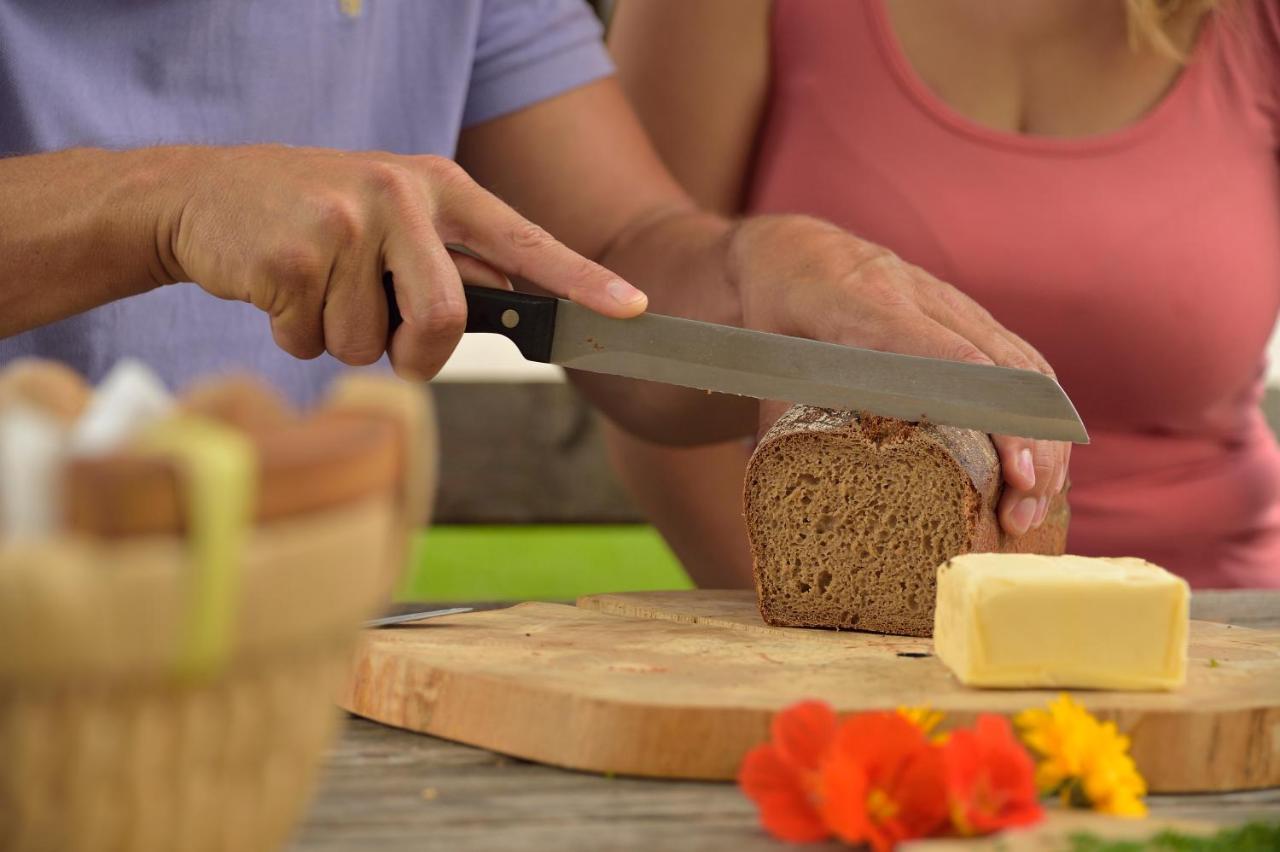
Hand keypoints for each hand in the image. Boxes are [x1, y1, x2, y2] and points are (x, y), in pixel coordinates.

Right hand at [160, 145, 647, 377]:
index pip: (524, 240)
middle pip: (444, 320)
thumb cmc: (316, 219)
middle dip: (417, 355)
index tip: (631, 309)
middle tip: (388, 339)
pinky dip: (293, 335)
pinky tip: (278, 288)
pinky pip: (311, 341)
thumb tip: (510, 316)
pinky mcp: (291, 252)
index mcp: (439, 187)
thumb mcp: (392, 218)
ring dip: (340, 338)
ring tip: (315, 286)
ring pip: (371, 343)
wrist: (204, 193)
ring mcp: (345, 219)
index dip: (580, 280)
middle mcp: (400, 192)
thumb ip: (447, 261)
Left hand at [729, 215, 1067, 537]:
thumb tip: (781, 505)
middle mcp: (921, 299)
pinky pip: (1023, 362)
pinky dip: (1042, 415)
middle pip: (1002, 372)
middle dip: (1028, 447)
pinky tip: (1040, 465)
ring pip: (1023, 368)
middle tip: (1021, 517)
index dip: (990, 416)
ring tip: (1033, 505)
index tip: (1014, 473)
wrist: (791, 251)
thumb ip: (776, 425)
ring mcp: (953, 304)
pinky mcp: (970, 315)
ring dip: (1042, 438)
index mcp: (864, 308)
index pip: (947, 359)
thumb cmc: (772, 312)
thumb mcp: (763, 363)